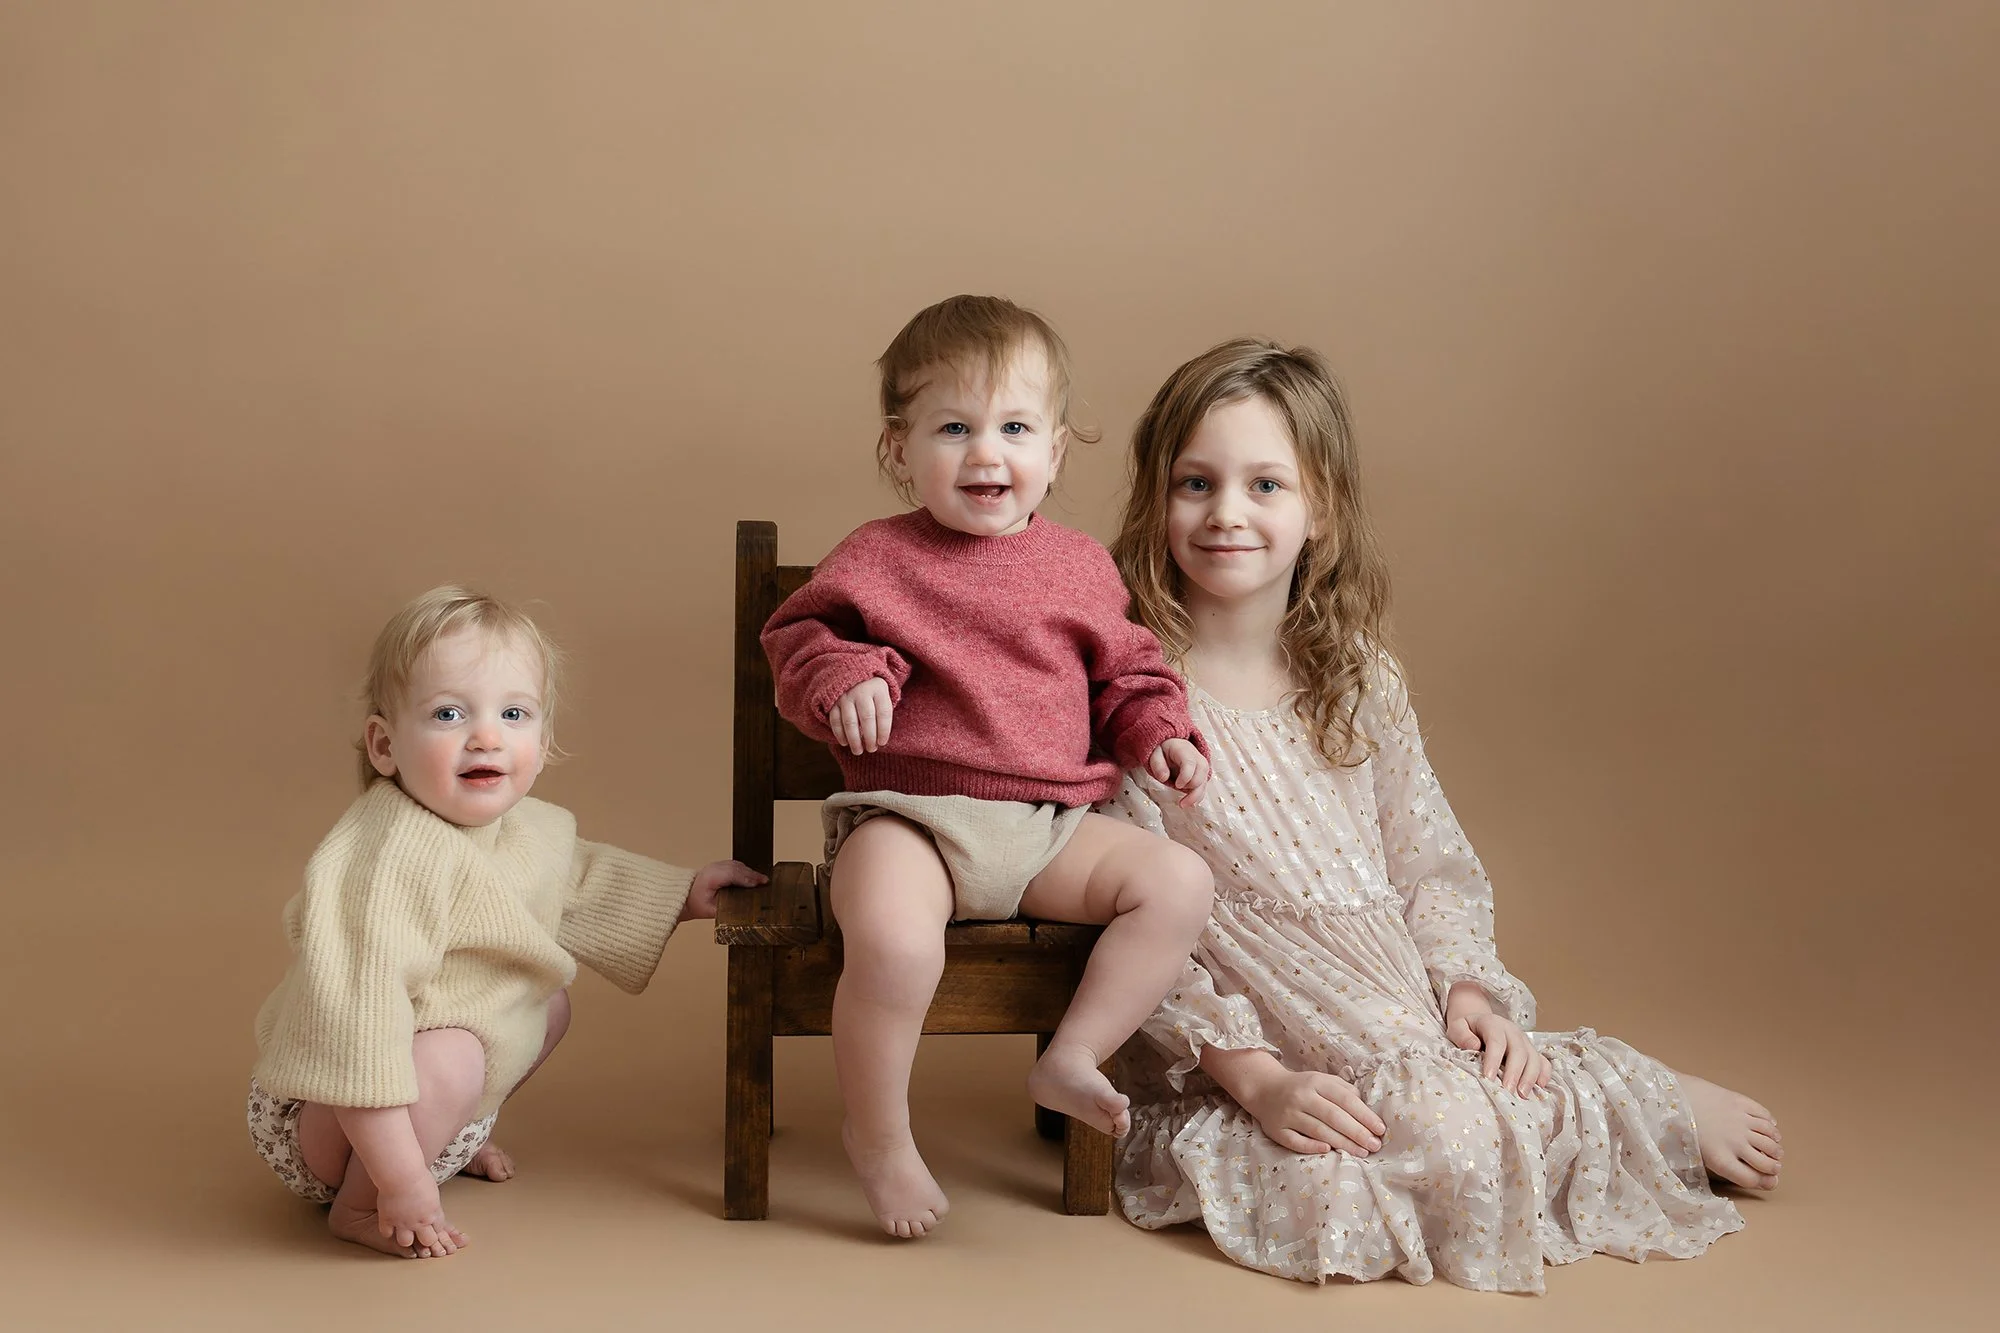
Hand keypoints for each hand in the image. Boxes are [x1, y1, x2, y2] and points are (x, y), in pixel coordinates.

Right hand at [373, 1174, 460, 1257]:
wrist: (401, 1173)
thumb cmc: (417, 1175)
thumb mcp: (432, 1190)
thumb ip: (432, 1203)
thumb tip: (431, 1207)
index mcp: (433, 1212)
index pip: (439, 1229)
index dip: (435, 1228)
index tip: (431, 1226)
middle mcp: (420, 1221)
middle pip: (428, 1241)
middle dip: (425, 1238)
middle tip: (419, 1232)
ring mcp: (403, 1222)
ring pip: (406, 1242)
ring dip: (405, 1237)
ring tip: (403, 1231)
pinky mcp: (388, 1220)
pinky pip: (387, 1234)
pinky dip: (388, 1230)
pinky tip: (389, 1225)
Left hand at [681, 859, 768, 921]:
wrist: (686, 897)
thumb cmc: (697, 904)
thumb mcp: (712, 911)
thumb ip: (727, 908)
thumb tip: (742, 907)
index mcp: (710, 878)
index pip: (731, 874)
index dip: (745, 878)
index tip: (757, 884)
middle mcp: (713, 868)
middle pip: (736, 868)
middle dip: (752, 874)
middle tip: (764, 881)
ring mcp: (715, 865)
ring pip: (736, 865)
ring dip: (749, 871)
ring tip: (761, 879)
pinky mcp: (719, 865)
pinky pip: (734, 864)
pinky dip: (744, 869)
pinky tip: (752, 876)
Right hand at [828, 678, 893, 754]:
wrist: (852, 670)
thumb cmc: (871, 689)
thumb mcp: (883, 693)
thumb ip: (882, 711)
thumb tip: (880, 738)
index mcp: (878, 688)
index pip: (883, 713)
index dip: (884, 731)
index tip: (882, 743)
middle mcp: (862, 691)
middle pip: (867, 718)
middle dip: (870, 738)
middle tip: (871, 749)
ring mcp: (846, 696)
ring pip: (850, 722)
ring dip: (854, 739)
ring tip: (858, 751)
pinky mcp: (833, 701)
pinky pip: (836, 720)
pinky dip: (839, 734)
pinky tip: (845, 743)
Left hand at [1146, 737, 1209, 807]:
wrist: (1173, 745)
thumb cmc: (1164, 749)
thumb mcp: (1155, 753)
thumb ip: (1157, 764)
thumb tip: (1163, 778)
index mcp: (1184, 750)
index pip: (1190, 763)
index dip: (1186, 776)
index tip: (1177, 785)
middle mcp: (1197, 758)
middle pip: (1201, 774)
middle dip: (1193, 790)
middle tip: (1181, 800)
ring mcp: (1201, 767)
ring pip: (1204, 782)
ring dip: (1196, 796)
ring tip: (1183, 805)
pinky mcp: (1201, 775)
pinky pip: (1203, 786)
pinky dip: (1197, 796)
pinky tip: (1189, 803)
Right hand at [1238, 1065, 1386, 1156]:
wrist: (1264, 1088)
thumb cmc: (1302, 1087)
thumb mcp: (1322, 1080)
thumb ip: (1344, 1090)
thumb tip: (1367, 1109)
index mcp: (1316, 1082)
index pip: (1345, 1099)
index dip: (1365, 1115)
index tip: (1380, 1129)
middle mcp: (1301, 1096)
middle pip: (1334, 1116)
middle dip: (1358, 1133)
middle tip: (1375, 1145)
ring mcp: (1287, 1113)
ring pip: (1318, 1130)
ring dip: (1342, 1143)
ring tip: (1361, 1153)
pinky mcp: (1276, 1129)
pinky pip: (1295, 1141)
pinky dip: (1312, 1146)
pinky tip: (1328, 1150)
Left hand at [1444, 982, 1550, 1094]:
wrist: (1479, 1023)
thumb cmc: (1467, 1030)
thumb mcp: (1457, 1027)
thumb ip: (1461, 1035)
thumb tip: (1473, 1045)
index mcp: (1493, 1024)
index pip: (1496, 1041)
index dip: (1494, 1059)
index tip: (1488, 1078)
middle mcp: (1512, 1031)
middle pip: (1519, 1051)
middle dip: (1514, 1072)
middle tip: (1508, 1091)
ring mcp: (1525, 1042)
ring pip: (1533, 1057)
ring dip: (1530, 1077)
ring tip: (1522, 1094)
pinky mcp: (1532, 1051)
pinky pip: (1543, 1062)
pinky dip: (1544, 1074)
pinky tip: (1540, 1087)